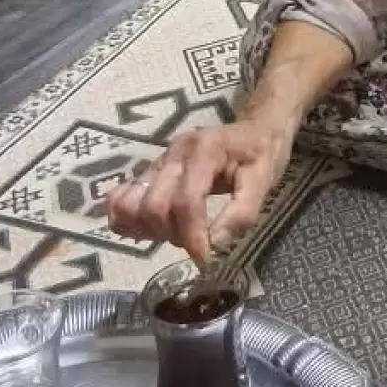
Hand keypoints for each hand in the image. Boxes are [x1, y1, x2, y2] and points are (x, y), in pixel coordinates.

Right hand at [106, 120, 290, 261]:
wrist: (255, 127)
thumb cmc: (261, 154)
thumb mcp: (264, 181)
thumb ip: (242, 213)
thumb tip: (214, 243)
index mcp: (204, 152)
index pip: (185, 201)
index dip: (192, 236)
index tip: (204, 259)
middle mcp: (174, 153)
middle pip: (153, 205)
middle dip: (171, 234)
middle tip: (194, 242)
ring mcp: (158, 161)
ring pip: (130, 203)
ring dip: (147, 229)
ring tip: (174, 234)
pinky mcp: (151, 171)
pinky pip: (122, 197)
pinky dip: (128, 219)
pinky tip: (151, 229)